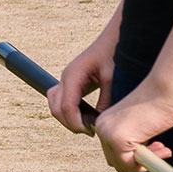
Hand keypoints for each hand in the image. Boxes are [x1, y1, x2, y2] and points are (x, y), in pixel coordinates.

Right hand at [51, 18, 119, 135]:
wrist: (116, 38)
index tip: (91, 133)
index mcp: (73, 75)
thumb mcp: (112, 80)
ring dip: (68, 118)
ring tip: (88, 125)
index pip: (66, 106)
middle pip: (56, 108)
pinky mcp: (72, 81)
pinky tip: (87, 116)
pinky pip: (63, 100)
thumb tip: (100, 123)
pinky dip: (70, 111)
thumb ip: (105, 102)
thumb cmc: (114, 54)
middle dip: (70, 123)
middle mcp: (66, 77)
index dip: (75, 123)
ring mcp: (67, 79)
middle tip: (90, 132)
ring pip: (55, 105)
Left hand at [94, 80, 172, 171]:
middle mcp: (102, 127)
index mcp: (104, 122)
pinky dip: (147, 163)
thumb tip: (134, 162)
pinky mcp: (118, 139)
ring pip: (123, 165)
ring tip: (162, 150)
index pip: (113, 152)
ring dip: (144, 163)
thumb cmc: (158, 103)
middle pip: (116, 161)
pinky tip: (161, 150)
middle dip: (139, 162)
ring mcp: (107, 133)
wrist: (163, 90)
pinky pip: (130, 165)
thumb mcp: (139, 126)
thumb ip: (133, 140)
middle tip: (161, 152)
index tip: (155, 149)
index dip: (134, 157)